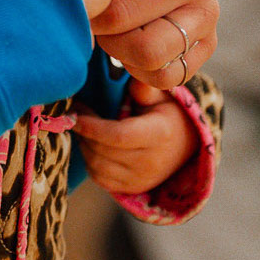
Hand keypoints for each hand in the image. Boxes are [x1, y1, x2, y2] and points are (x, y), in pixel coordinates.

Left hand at [47, 0, 217, 86]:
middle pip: (127, 12)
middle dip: (95, 15)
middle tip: (85, 8)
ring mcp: (206, 12)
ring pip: (148, 51)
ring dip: (113, 44)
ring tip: (105, 24)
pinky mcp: (206, 47)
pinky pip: (165, 76)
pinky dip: (136, 68)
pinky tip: (125, 44)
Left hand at [72, 80, 196, 194]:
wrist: (185, 145)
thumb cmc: (166, 114)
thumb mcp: (160, 96)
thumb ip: (143, 87)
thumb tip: (131, 70)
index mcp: (159, 134)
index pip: (119, 135)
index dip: (92, 126)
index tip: (74, 113)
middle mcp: (151, 162)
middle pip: (104, 151)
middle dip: (83, 132)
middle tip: (75, 113)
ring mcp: (142, 179)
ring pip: (98, 166)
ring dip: (84, 145)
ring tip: (83, 127)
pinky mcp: (132, 188)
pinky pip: (100, 178)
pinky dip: (89, 161)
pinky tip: (91, 144)